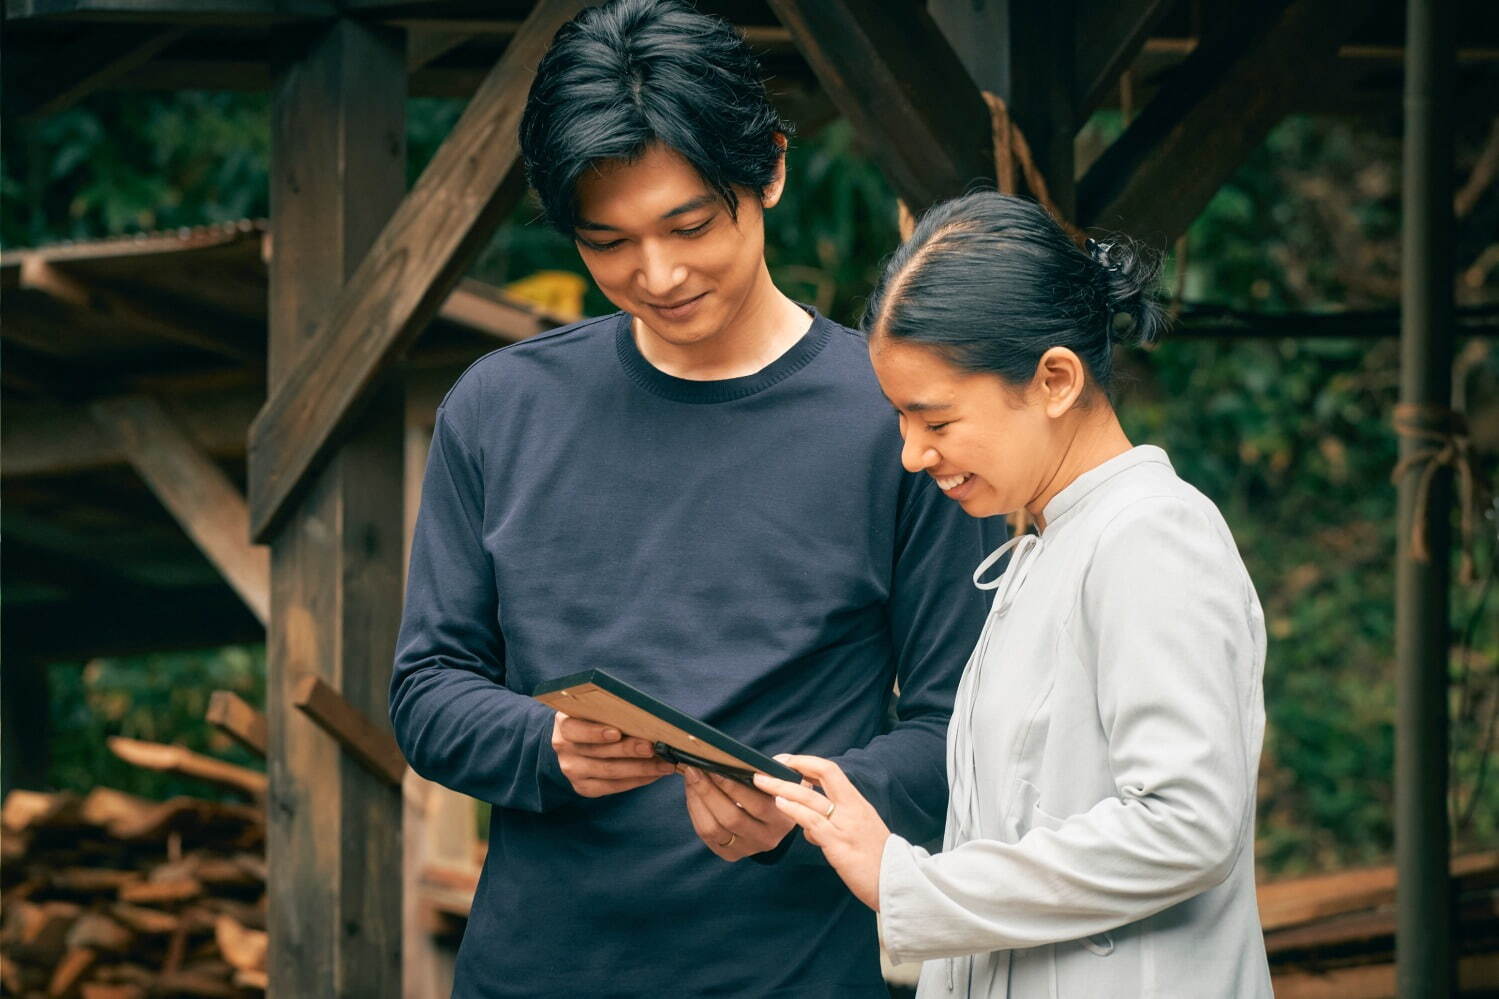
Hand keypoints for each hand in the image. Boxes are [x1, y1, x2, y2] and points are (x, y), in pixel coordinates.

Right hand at [550, 712, 674, 796]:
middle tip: (652, 747)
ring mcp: (573, 770)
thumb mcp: (597, 710)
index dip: (596, 732)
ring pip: (610, 771)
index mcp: (565, 724)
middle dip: (629, 750)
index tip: (617, 733)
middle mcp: (564, 748)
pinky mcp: (584, 788)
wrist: (579, 742)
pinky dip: (637, 780)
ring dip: (641, 768)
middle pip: (599, 752)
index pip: (575, 729)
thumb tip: (647, 716)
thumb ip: (613, 712)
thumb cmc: (597, 719)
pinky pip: (613, 787)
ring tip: (664, 764)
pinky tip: (654, 774)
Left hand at [680, 766, 795, 861]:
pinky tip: (692, 791)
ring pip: (713, 829)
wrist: (776, 819)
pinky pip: (705, 834)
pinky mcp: (729, 854)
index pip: (758, 806)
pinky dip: (695, 810)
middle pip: (731, 818)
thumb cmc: (774, 790)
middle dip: (709, 791)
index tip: (717, 767)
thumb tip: (744, 758)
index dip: (735, 787)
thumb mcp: (781, 779)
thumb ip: (772, 768)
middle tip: (696, 768)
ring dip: (698, 800)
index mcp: (782, 820)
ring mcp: (747, 849)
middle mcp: (766, 838)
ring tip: (691, 777)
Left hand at [753, 755, 888, 910]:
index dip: (807, 762)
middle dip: (792, 767)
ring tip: (761, 781)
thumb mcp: (860, 834)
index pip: (831, 771)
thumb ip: (835, 826)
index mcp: (858, 804)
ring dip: (782, 787)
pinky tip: (779, 803)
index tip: (787, 760)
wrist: (901, 884)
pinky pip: (813, 821)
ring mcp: (846, 825)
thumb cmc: (879, 862)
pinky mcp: (839, 845)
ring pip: (811, 797)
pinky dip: (794, 810)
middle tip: (767, 766)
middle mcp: (853, 809)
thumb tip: (809, 828)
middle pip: (822, 775)